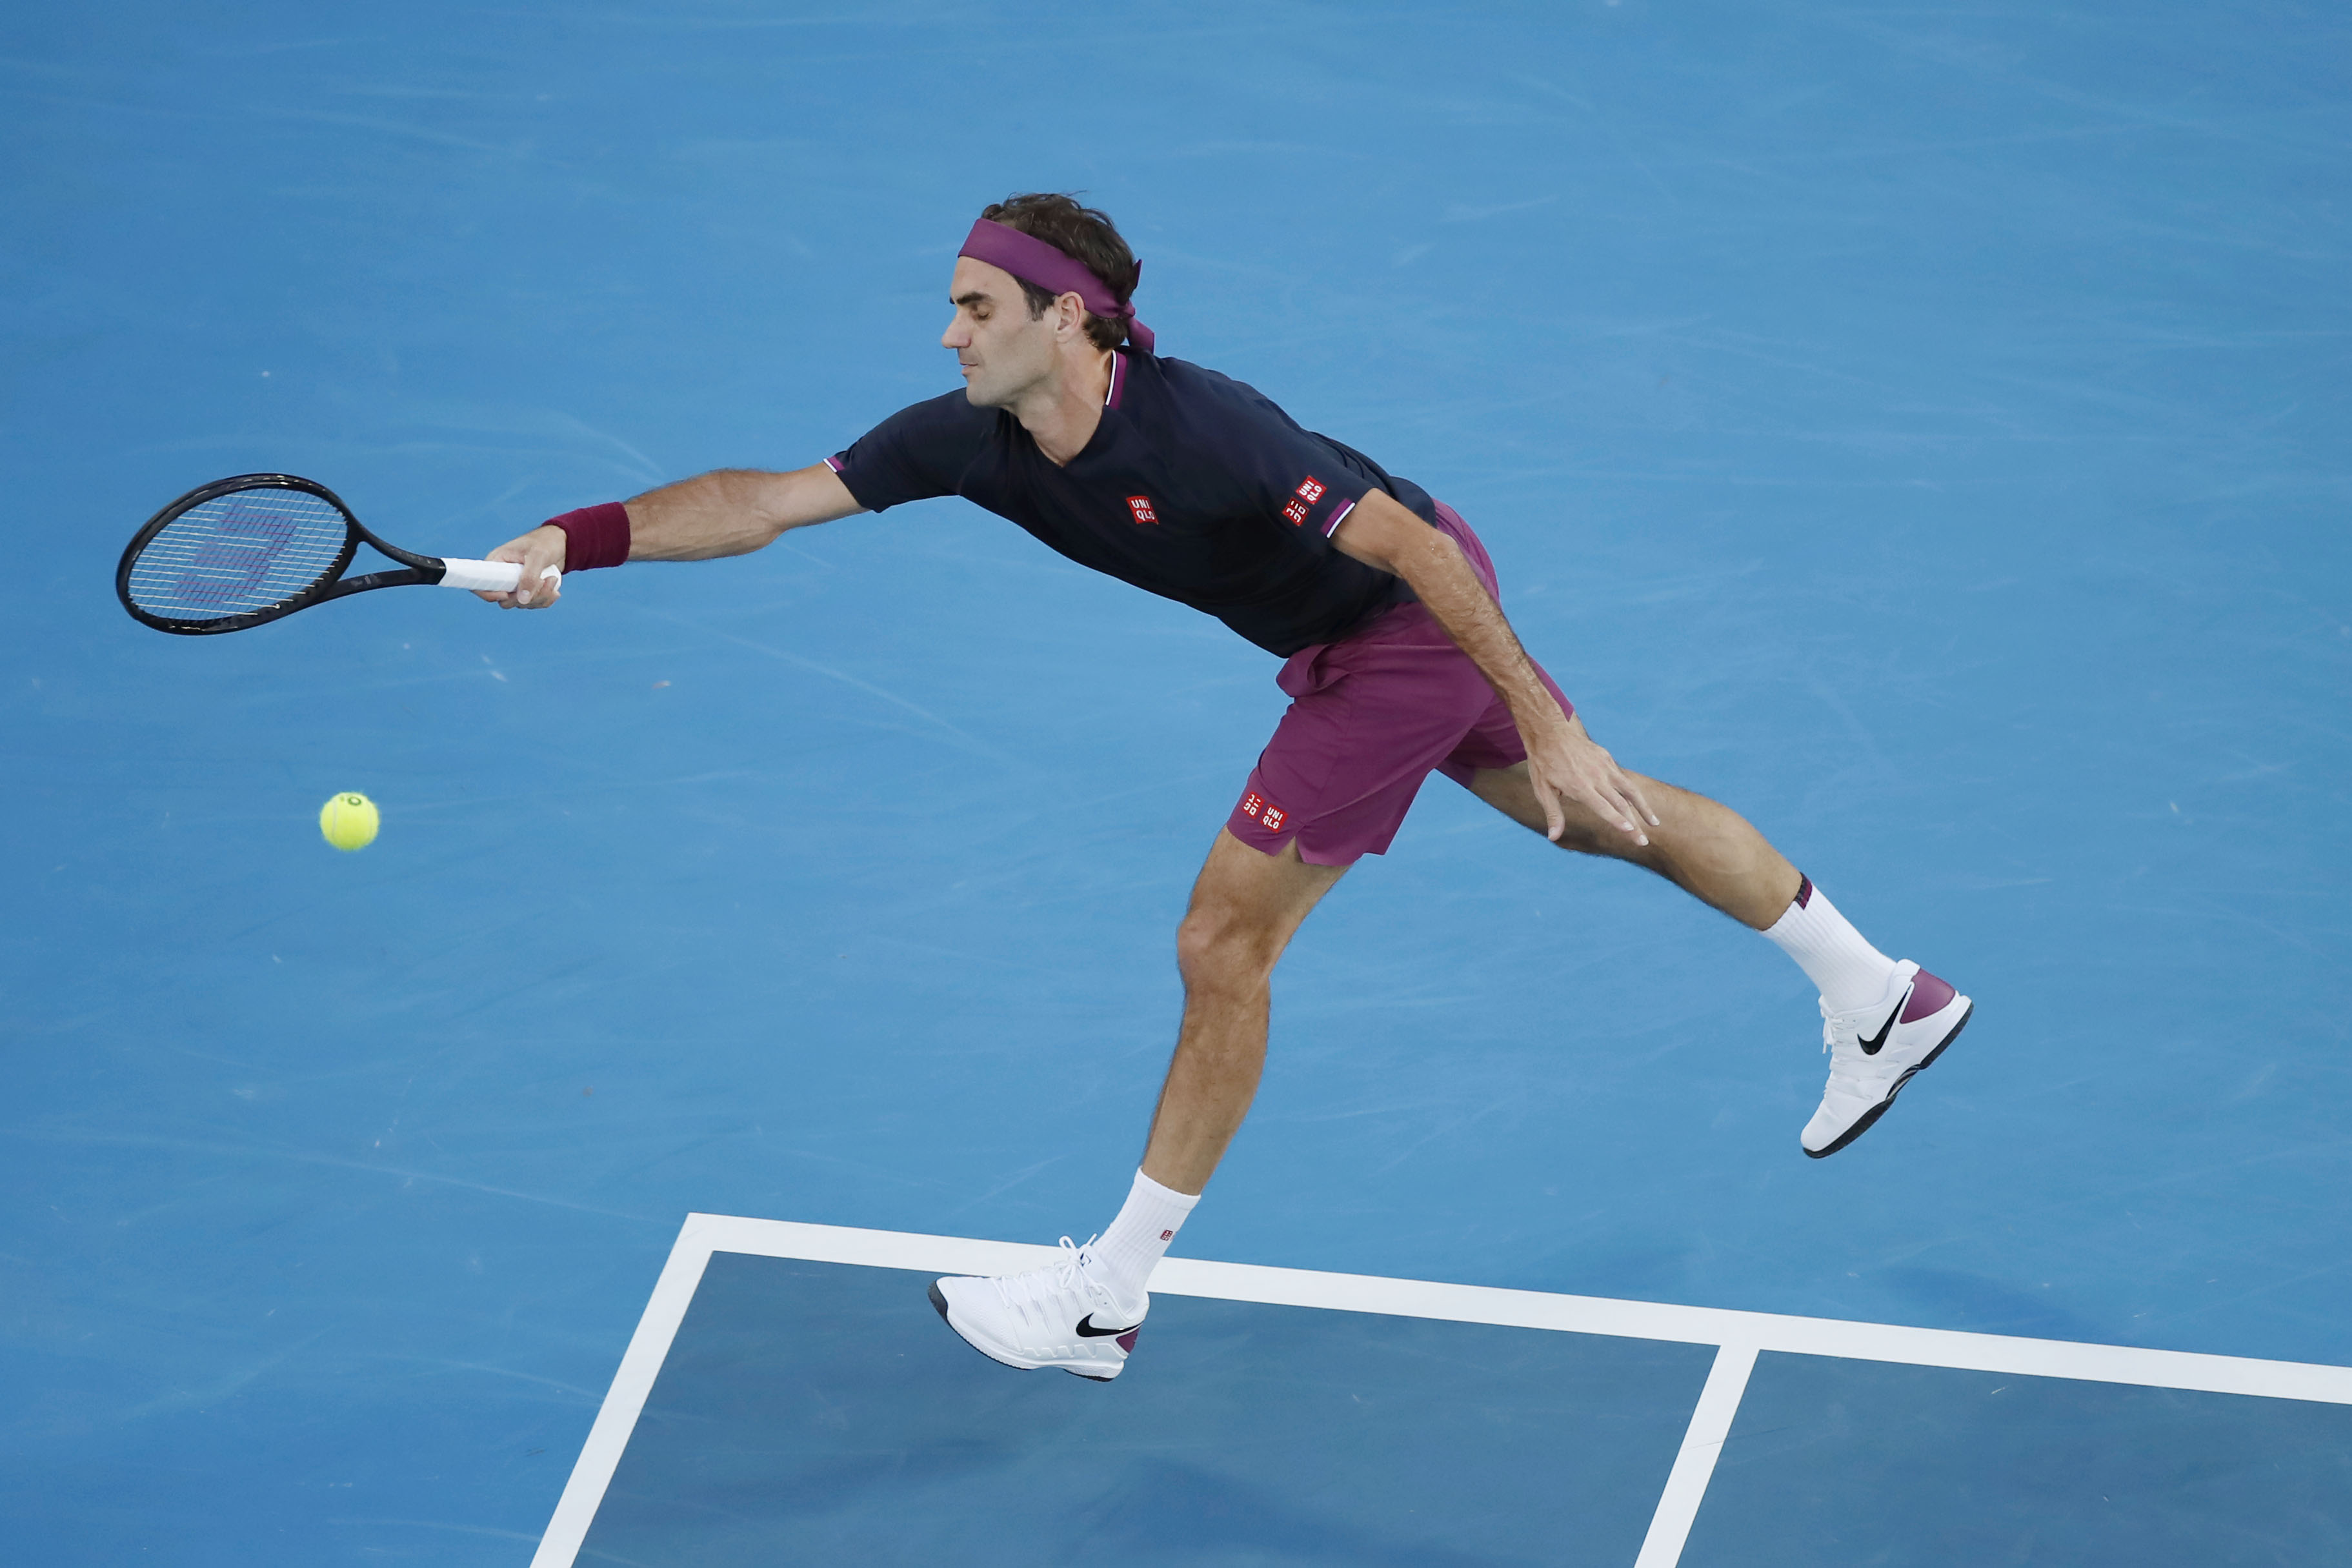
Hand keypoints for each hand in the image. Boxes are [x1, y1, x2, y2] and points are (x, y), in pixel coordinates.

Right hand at [479, 524, 566, 608]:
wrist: (560, 544)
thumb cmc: (544, 542)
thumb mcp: (538, 556)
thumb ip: (530, 576)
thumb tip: (522, 600)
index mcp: (496, 562)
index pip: (480, 583)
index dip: (489, 594)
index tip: (506, 594)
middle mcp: (502, 576)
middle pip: (505, 600)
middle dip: (526, 597)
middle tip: (543, 582)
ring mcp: (515, 585)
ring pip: (521, 604)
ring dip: (540, 597)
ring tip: (553, 579)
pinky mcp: (528, 591)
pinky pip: (532, 604)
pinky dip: (545, 600)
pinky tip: (554, 590)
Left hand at [1520, 710, 1659, 846]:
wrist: (1550, 732)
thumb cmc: (1544, 764)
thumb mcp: (1542, 790)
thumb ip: (1553, 814)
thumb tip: (1554, 837)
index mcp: (1581, 787)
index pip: (1604, 807)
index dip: (1618, 821)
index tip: (1632, 832)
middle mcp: (1597, 777)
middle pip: (1621, 804)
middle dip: (1635, 824)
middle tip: (1643, 842)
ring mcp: (1604, 766)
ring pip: (1630, 790)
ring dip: (1643, 807)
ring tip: (1654, 822)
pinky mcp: (1607, 758)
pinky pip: (1621, 778)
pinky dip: (1631, 792)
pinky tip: (1636, 803)